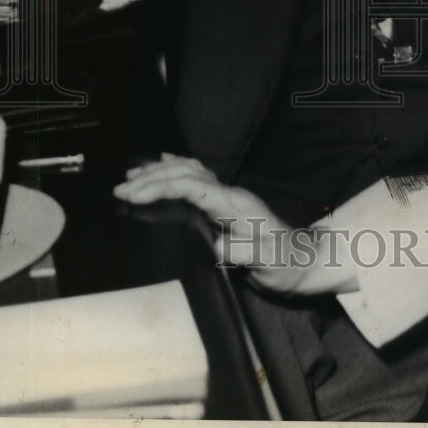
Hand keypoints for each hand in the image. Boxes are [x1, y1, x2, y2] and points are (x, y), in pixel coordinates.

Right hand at [114, 155, 357, 296]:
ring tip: (132, 175)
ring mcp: (229, 197)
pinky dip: (177, 170)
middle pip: (186, 174)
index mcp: (235, 204)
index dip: (159, 187)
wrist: (307, 260)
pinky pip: (198, 178)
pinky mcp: (228, 204)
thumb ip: (246, 253)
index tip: (130, 195)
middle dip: (151, 178)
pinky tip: (166, 164)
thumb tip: (218, 246)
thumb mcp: (269, 262)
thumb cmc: (288, 263)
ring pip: (190, 172)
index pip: (191, 187)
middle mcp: (230, 194)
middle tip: (120, 188)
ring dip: (160, 171)